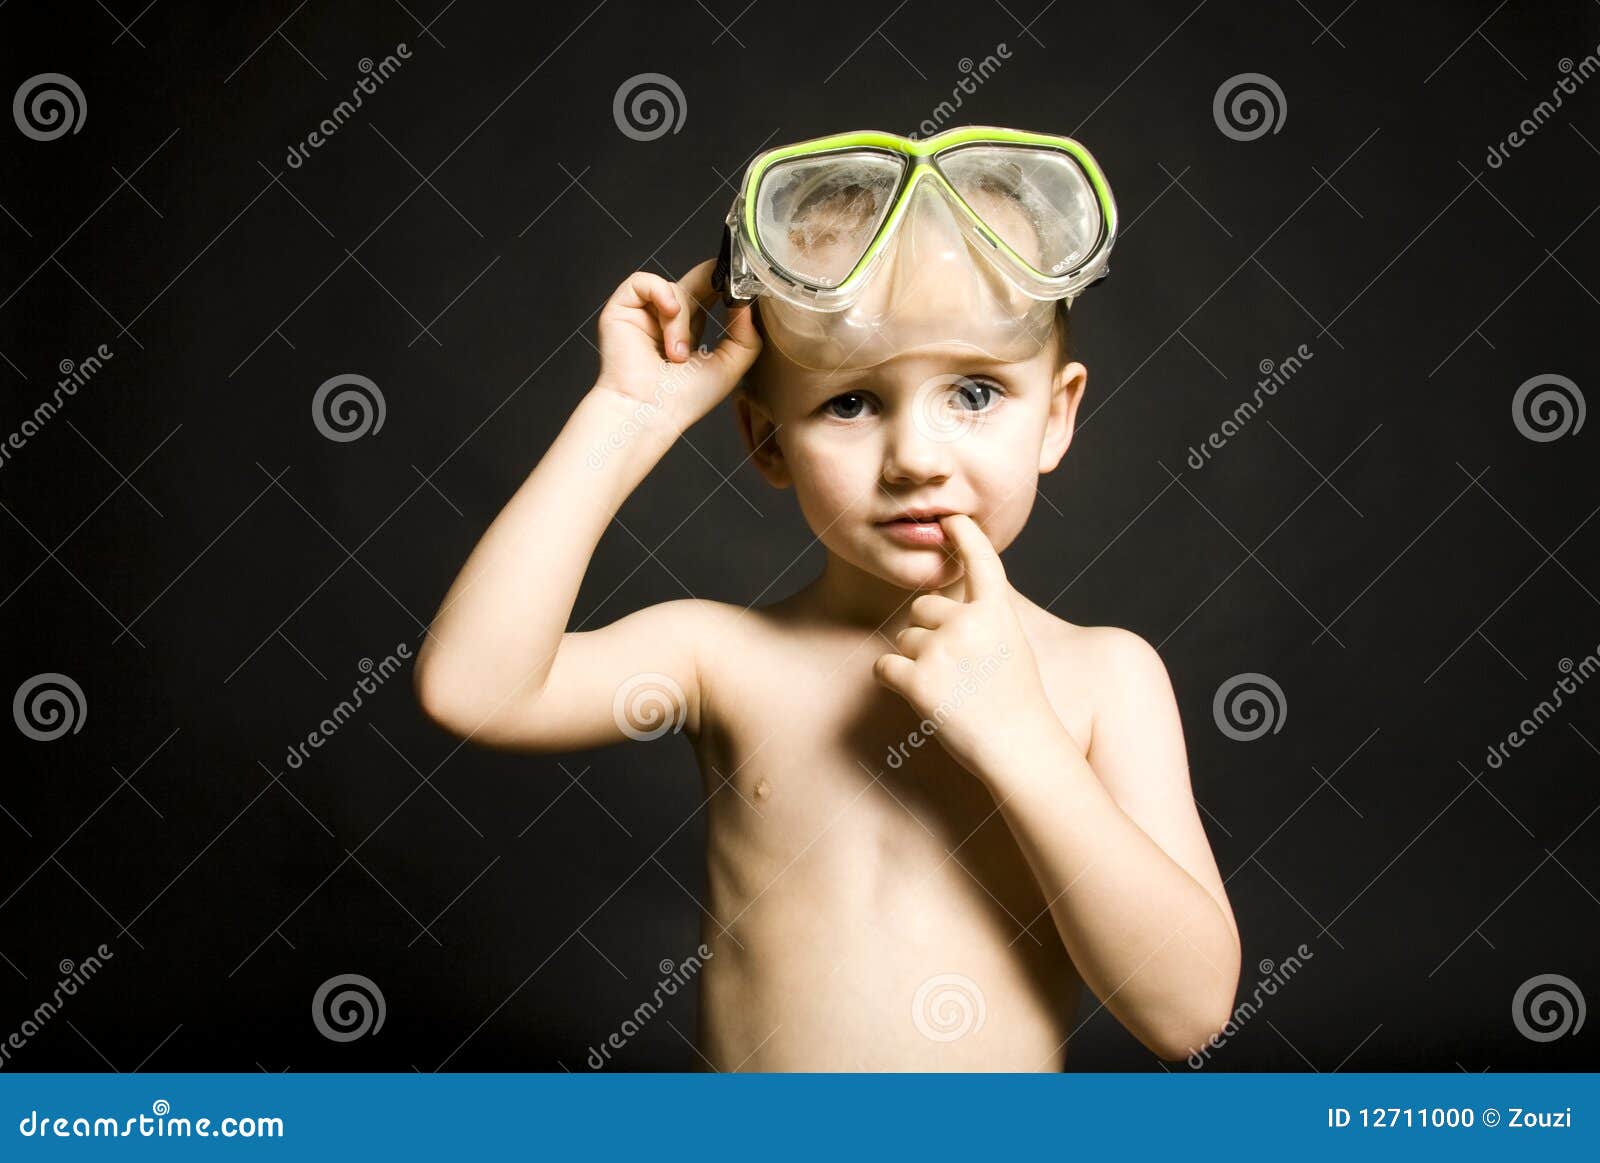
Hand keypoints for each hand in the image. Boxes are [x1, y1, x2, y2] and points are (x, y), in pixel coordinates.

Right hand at [593, 258, 760, 435]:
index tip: (742, 285)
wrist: (649, 412)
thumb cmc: (683, 400)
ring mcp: (643, 314)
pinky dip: (660, 292)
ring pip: (672, 289)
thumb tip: (746, 305)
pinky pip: (643, 281)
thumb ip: (745, 337)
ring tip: (676, 354)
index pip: (708, 296)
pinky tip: (668, 312)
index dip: (724, 286)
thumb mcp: (728, 367)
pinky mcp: (622, 309)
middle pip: (693, 283)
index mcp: (688, 332)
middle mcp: (665, 320)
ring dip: (680, 320)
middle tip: (728, 286)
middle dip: (712, 283)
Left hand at [872, 514, 1059, 777]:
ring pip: (904, 639)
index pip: (980, 561)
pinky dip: (893, 681)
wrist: (1020, 748)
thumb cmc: (1016, 702)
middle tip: (957, 672)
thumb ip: (984, 619)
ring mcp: (941, 650)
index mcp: (997, 611)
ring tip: (949, 691)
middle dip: (929, 633)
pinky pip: (884, 667)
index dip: (965, 535)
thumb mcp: (1011, 646)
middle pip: (922, 608)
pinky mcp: (917, 680)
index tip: (952, 517)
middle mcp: (968, 622)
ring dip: (916, 662)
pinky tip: (920, 698)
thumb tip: (943, 603)